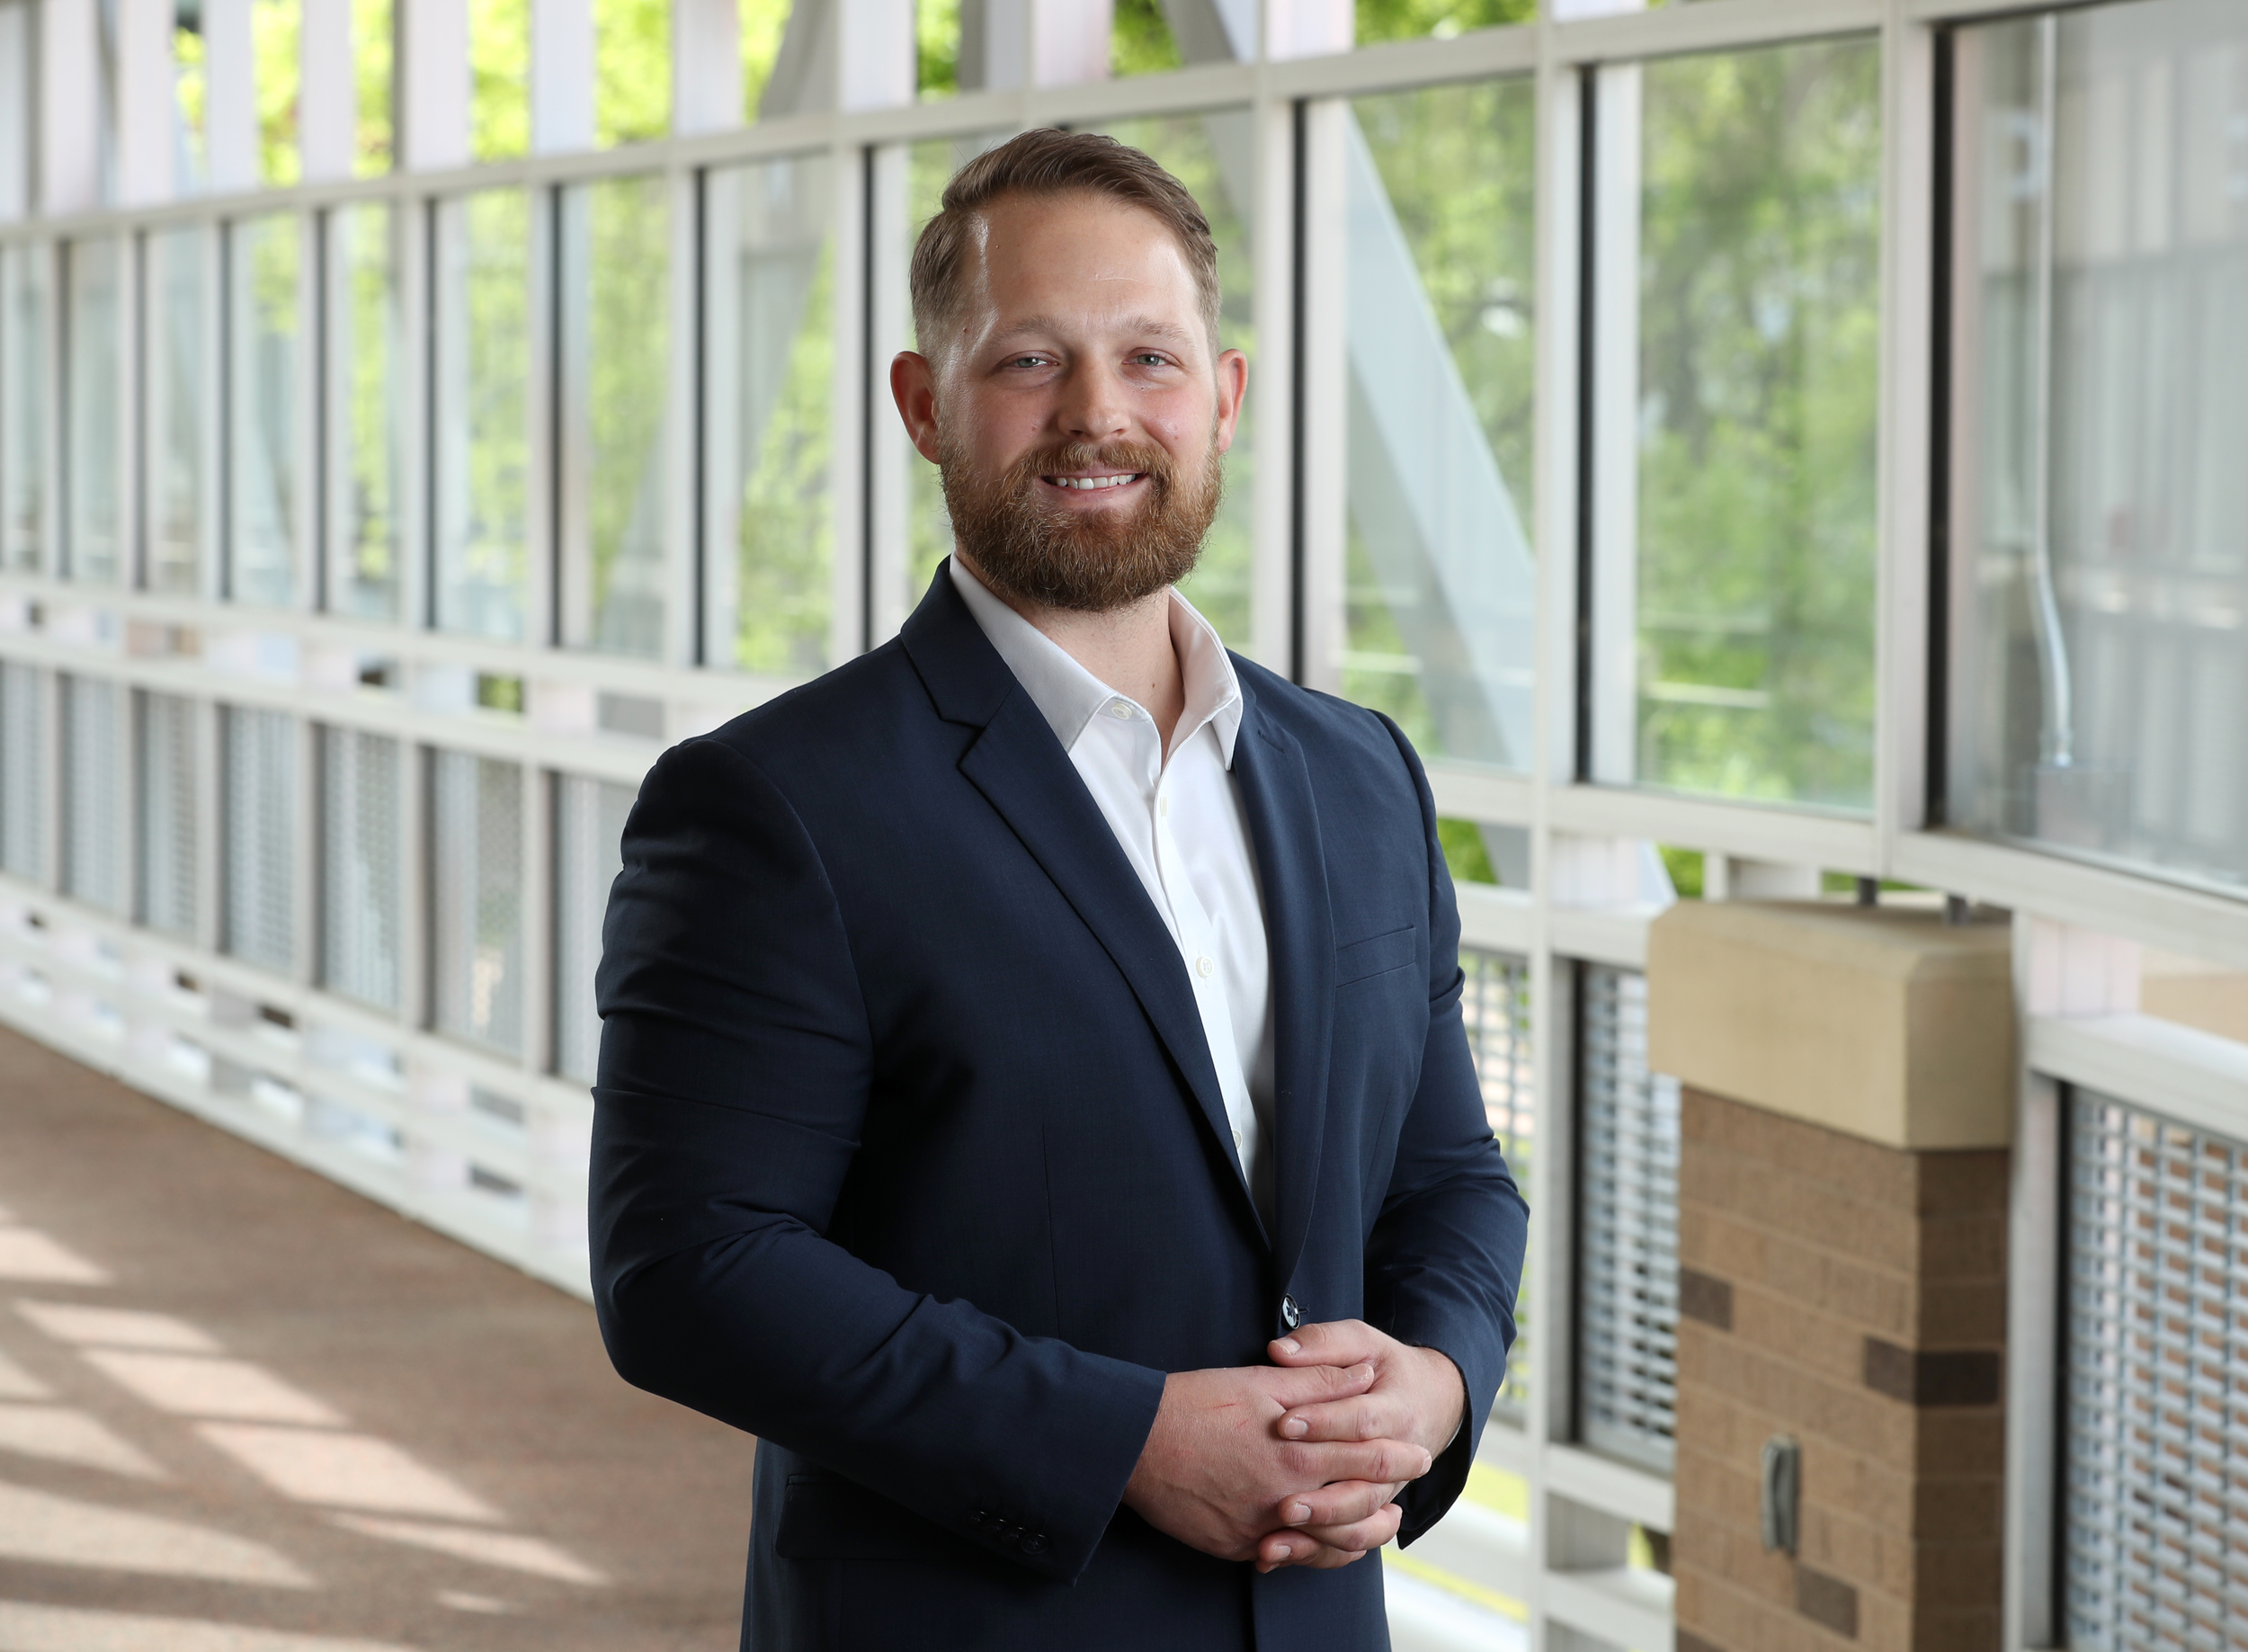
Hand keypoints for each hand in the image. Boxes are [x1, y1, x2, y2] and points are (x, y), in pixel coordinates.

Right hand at [1123, 1363, 1435, 1565]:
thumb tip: (1364, 1375)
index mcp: (1296, 1452)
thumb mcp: (1261, 1381)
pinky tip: (1326, 1540)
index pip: (1366, 1458)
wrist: (1133, 1443)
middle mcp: (1284, 1497)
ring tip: (1380, 1524)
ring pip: (1328, 1543)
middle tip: (1409, 1492)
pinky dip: (1316, 1551)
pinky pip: (1289, 1557)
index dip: (1398, 1456)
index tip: (1420, 1453)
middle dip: (1390, 1495)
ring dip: (1361, 1534)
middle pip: (1356, 1506)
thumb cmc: (1194, 1404)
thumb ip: (1320, 1381)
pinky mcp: (1237, 1545)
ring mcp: (1260, 1527)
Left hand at [1254, 1321, 1465, 1570]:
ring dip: (1318, 1535)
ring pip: (1360, 1526)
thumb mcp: (1362, 1341)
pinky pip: (1349, 1544)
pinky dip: (1314, 1553)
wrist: (1431, 1402)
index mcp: (1396, 1412)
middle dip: (1322, 1500)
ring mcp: (1385, 1493)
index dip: (1324, 1423)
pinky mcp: (1370, 1513)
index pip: (1362, 1420)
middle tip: (1281, 1504)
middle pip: (1365, 1489)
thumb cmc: (1385, 1367)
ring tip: (1275, 1537)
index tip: (1283, 1424)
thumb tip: (1279, 1350)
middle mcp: (1396, 1462)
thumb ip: (1323, 1343)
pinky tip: (1273, 1555)